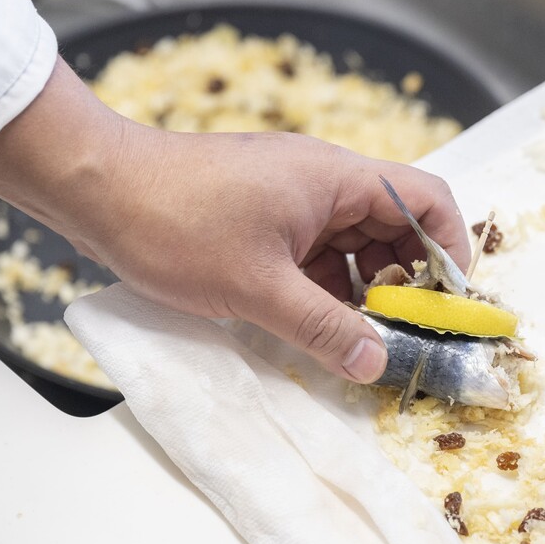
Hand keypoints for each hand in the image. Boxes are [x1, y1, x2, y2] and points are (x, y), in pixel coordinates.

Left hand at [0, 60, 471, 383]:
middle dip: (406, 284)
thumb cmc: (173, 222)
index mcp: (336, 180)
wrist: (93, 188)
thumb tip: (377, 363)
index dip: (451, 254)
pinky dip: (323, 290)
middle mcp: (321, 182)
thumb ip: (324, 328)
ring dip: (361, 292)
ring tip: (356, 342)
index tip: (448, 309)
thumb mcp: (258, 289)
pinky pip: (315, 254)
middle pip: (396, 228)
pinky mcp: (261, 217)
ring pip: (353, 246)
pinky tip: (313, 329)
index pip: (427, 202)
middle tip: (402, 339)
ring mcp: (290, 198)